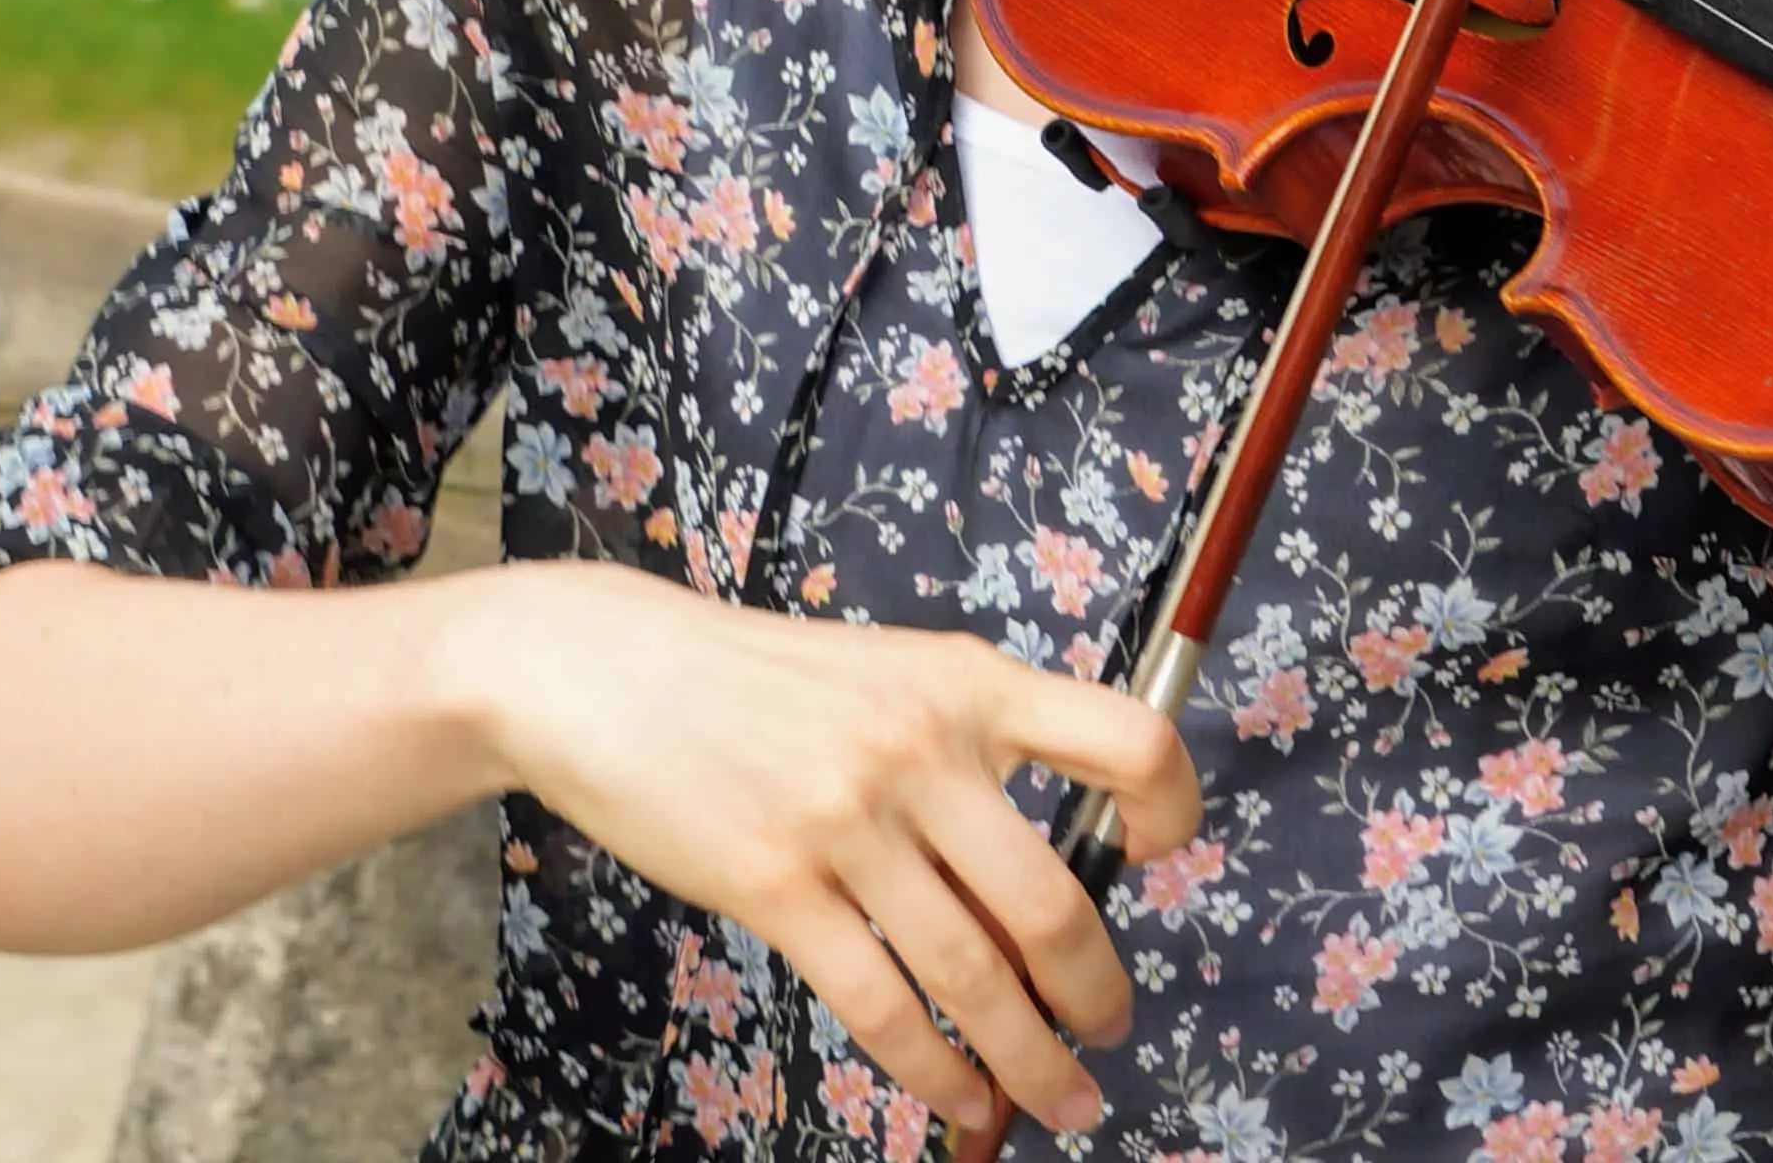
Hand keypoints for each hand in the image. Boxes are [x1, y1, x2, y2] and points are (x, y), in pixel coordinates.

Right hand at [445, 562, 1199, 1137]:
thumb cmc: (756, 682)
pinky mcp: (775, 884)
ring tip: (1062, 1101)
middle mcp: (922, 748)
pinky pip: (881, 1003)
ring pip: (973, 974)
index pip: (1124, 739)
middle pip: (1052, 902)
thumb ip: (966, 750)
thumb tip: (1042, 881)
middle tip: (1111, 1034)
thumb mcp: (886, 677)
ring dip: (1032, 1058)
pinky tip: (961, 1098)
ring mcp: (847, 819)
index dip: (1167, 810)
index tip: (1149, 860)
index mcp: (968, 683)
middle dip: (1096, 992)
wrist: (606, 671)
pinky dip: (934, 1069)